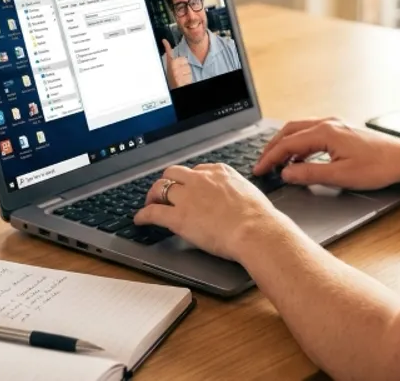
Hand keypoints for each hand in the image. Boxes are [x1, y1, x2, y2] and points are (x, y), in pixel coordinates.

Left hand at [134, 164, 289, 261]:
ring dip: (153, 195)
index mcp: (219, 172)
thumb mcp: (249, 193)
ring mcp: (187, 197)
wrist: (256, 230)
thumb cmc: (259, 217)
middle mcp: (200, 180)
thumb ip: (237, 191)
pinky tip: (140, 219)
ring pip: (160, 188)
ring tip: (150, 203)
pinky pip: (153, 212)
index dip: (188, 179)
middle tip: (164, 192)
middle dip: (167, 181)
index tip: (187, 186)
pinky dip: (143, 215)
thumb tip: (236, 198)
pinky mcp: (178, 217)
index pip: (197, 170)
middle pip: (174, 173)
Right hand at [162, 39, 192, 88]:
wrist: (176, 89)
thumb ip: (172, 61)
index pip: (168, 53)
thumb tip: (173, 53)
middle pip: (184, 59)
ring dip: (186, 72)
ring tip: (181, 77)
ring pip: (188, 67)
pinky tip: (183, 81)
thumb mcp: (171, 70)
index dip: (166, 46)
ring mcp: (176, 73)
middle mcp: (171, 69)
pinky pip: (189, 73)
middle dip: (184, 65)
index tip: (164, 41)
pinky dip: (188, 78)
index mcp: (169, 66)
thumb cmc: (174, 80)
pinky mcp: (180, 78)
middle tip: (179, 73)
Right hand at [253, 118, 399, 190]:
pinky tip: (299, 158)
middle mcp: (327, 123)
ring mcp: (334, 124)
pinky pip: (311, 132)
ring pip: (299, 129)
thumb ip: (309, 173)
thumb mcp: (340, 176)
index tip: (259, 170)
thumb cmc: (376, 167)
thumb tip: (286, 173)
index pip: (288, 143)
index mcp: (325, 132)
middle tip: (261, 164)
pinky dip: (298, 144)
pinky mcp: (340, 130)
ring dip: (285, 144)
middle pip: (289, 131)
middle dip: (272, 147)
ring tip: (275, 162)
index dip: (270, 157)